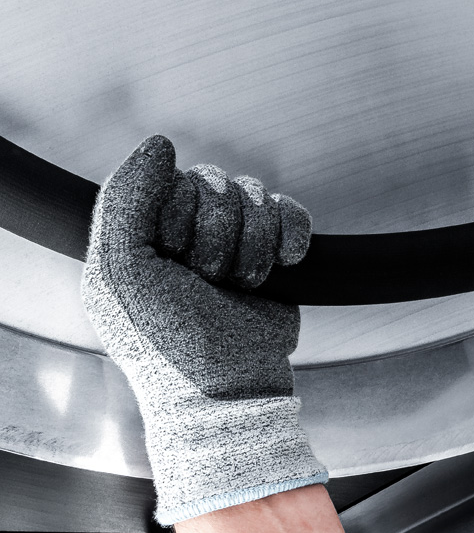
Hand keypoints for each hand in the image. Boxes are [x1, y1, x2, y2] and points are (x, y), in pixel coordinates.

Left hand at [81, 135, 326, 525]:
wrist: (232, 390)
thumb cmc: (168, 342)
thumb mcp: (123, 274)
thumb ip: (127, 201)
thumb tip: (161, 141)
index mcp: (142, 229)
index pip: (172, 178)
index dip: (179, 217)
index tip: (172, 263)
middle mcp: (186, 228)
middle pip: (217, 181)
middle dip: (218, 237)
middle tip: (207, 281)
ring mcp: (233, 238)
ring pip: (255, 195)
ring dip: (252, 247)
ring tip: (239, 286)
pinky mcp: (274, 249)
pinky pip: (291, 209)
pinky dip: (292, 235)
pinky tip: (285, 264)